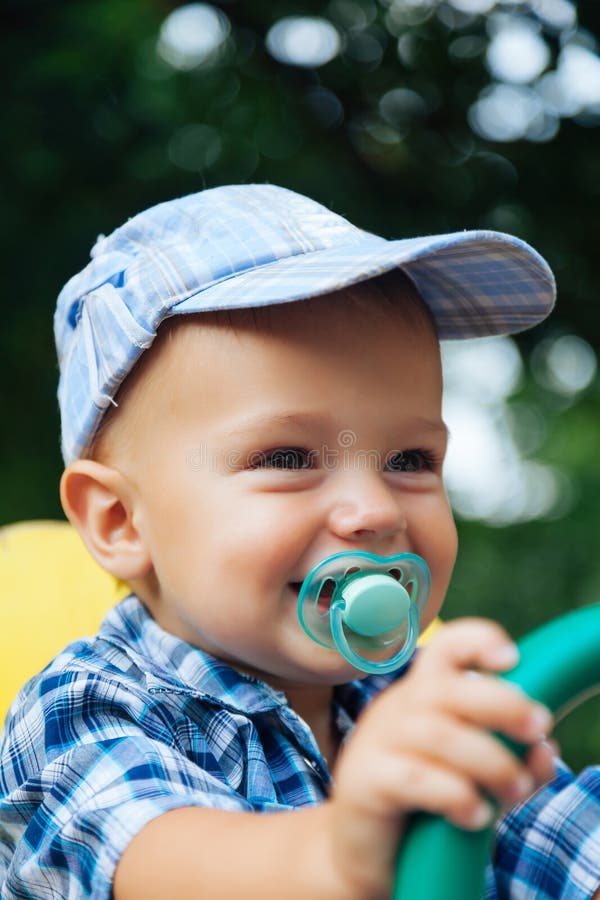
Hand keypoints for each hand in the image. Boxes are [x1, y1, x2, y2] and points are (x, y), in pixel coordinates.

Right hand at [329, 619, 554, 898]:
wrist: (363, 848)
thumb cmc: (424, 802)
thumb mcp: (475, 775)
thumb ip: (512, 761)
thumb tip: (544, 752)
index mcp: (424, 693)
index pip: (445, 647)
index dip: (477, 641)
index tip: (511, 658)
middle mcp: (397, 707)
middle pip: (446, 688)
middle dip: (501, 703)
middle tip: (538, 728)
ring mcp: (377, 741)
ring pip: (436, 734)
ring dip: (489, 760)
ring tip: (516, 789)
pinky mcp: (365, 781)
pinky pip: (413, 779)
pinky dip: (454, 794)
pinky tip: (476, 814)